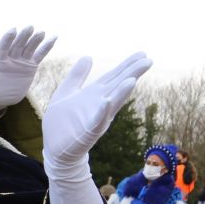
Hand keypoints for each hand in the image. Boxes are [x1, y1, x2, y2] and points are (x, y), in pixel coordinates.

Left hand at [0, 26, 57, 108]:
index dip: (7, 39)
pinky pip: (40, 54)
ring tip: (41, 32)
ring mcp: (21, 60)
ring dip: (35, 40)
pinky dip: (46, 47)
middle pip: (17, 44)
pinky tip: (54, 38)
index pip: (3, 47)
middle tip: (29, 27)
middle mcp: (10, 57)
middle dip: (23, 36)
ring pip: (29, 47)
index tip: (13, 30)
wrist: (2, 98)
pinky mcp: (31, 65)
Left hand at [42, 53, 152, 176]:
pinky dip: (102, 112)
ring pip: (112, 103)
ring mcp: (95, 119)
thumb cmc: (62, 124)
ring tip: (132, 79)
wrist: (55, 150)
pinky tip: (107, 102)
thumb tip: (88, 56)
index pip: (113, 77)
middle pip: (118, 86)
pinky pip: (96, 121)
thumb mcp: (66, 93)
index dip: (126, 65)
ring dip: (121, 92)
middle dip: (132, 73)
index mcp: (94, 95)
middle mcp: (99, 105)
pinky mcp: (87, 132)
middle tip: (149, 60)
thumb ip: (77, 76)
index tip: (142, 53)